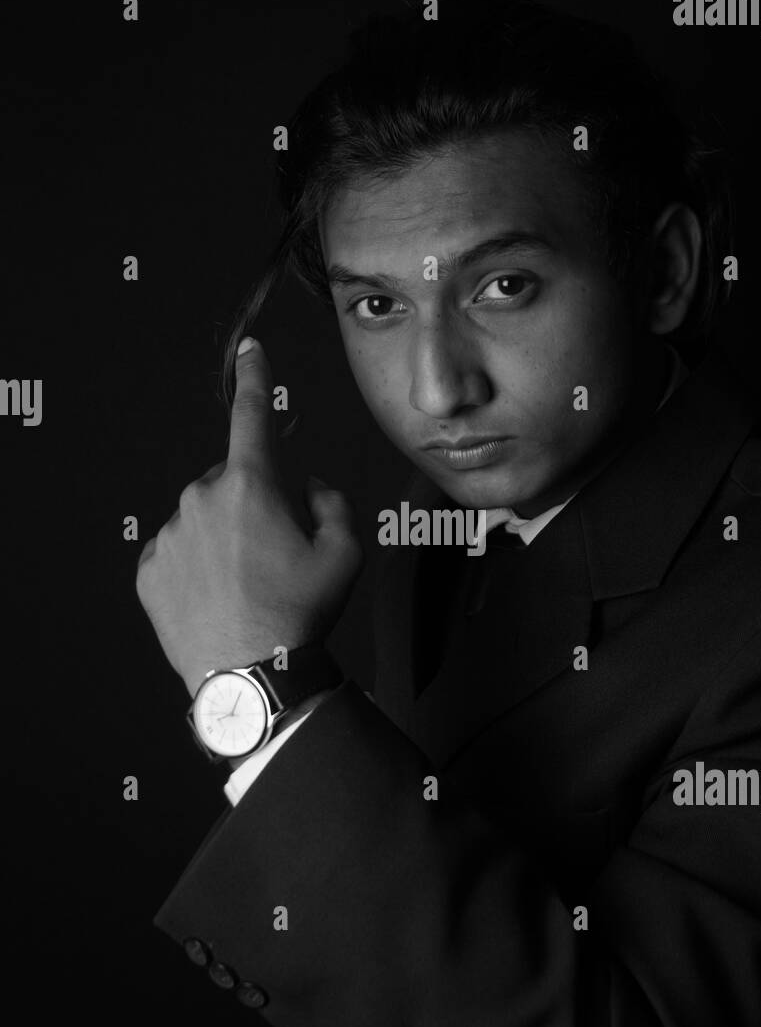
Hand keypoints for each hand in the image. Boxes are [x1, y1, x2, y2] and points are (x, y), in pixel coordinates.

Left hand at [135, 337, 362, 697]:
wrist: (252, 676)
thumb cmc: (301, 614)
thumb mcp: (346, 552)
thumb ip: (332, 502)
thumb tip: (309, 486)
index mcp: (251, 486)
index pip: (252, 416)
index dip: (254, 378)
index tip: (250, 349)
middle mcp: (201, 500)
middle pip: (232, 482)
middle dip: (254, 504)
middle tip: (277, 555)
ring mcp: (169, 537)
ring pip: (202, 519)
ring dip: (224, 539)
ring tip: (249, 587)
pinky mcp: (149, 572)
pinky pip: (178, 554)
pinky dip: (198, 568)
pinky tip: (220, 599)